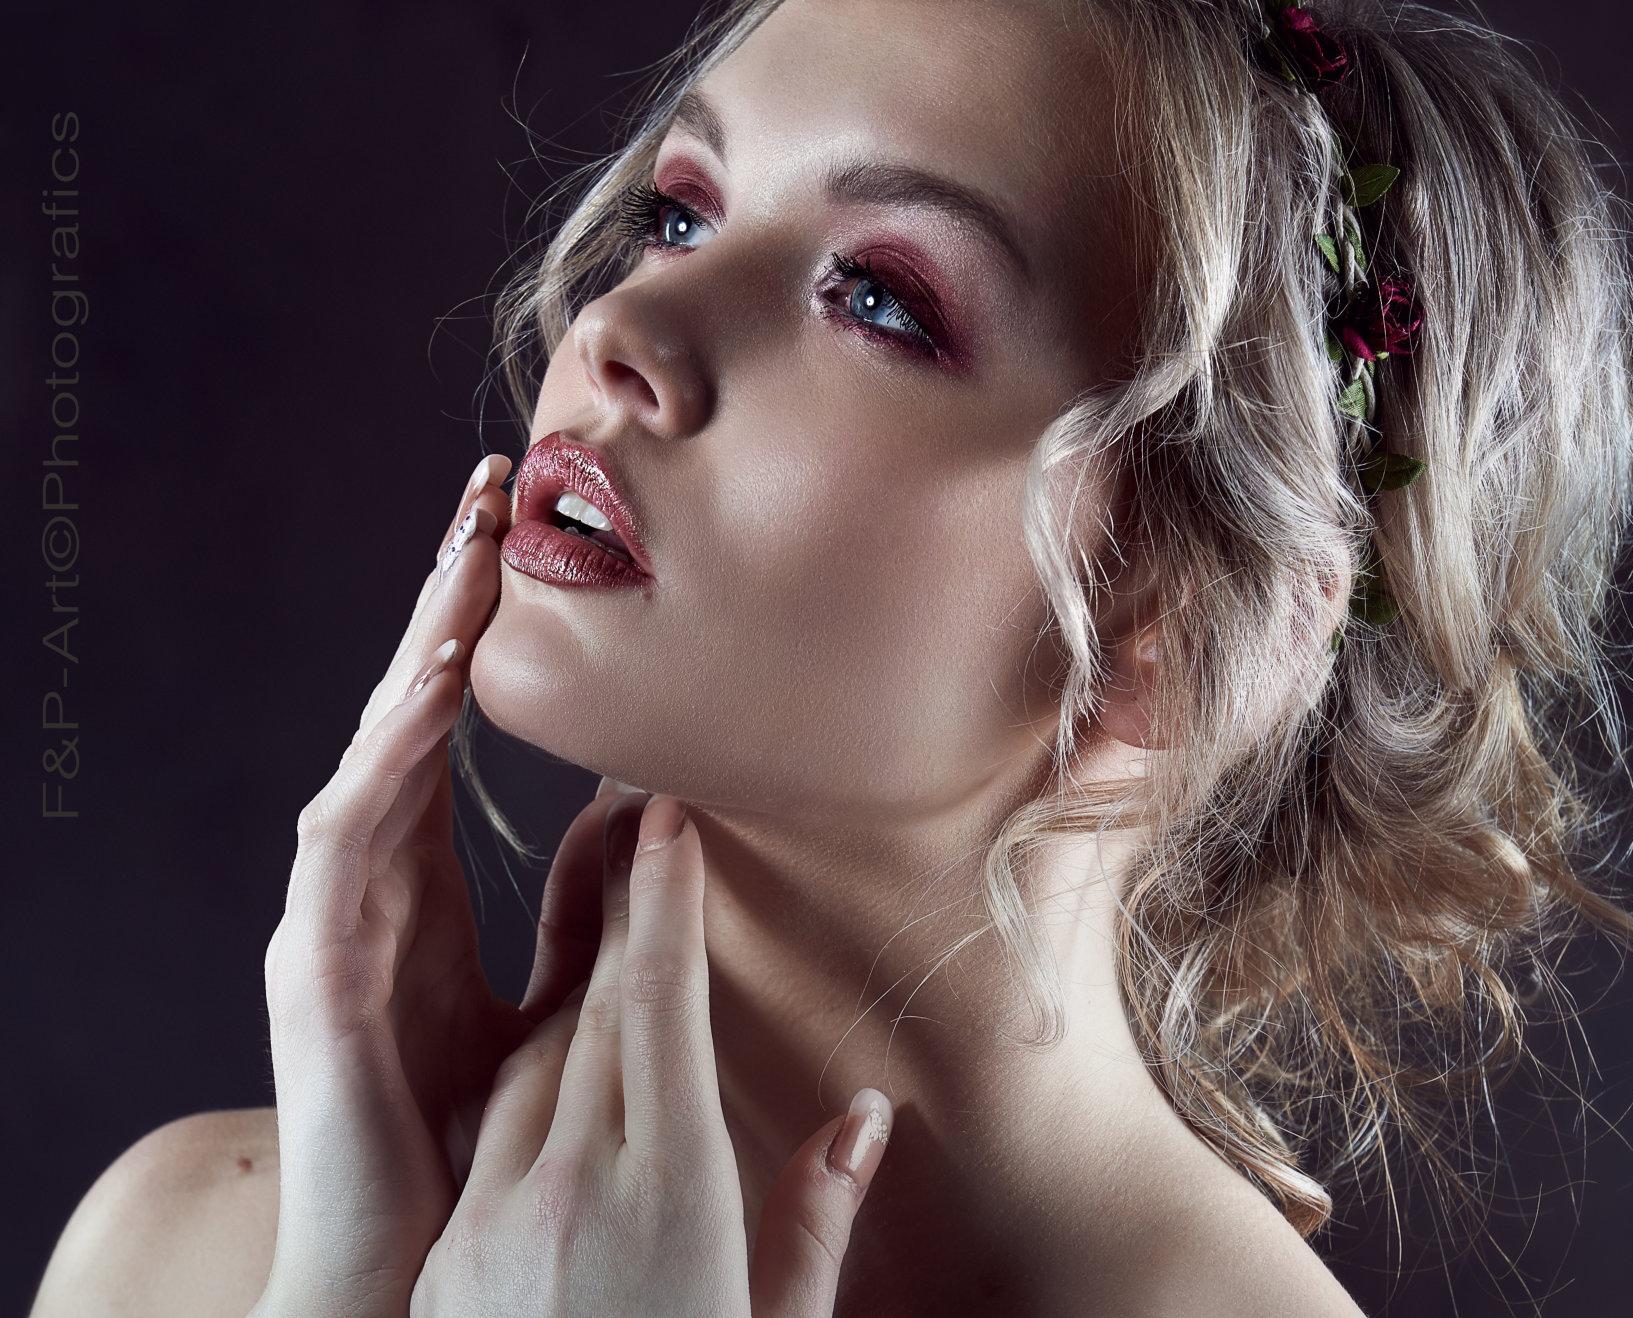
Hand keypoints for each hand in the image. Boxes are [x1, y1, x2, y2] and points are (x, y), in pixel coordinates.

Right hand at [251, 457, 639, 1317]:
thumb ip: (579, 913)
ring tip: (467, 555)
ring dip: (418, 651)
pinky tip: (425, 693)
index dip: (479, 628)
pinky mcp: (315, 966)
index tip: (525, 534)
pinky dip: (384, 760)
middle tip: (494, 488)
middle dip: (447, 599)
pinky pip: (347, 840)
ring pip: (373, 751)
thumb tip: (629, 818)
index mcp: (418, 884)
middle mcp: (368, 884)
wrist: (412, 1265)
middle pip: (406, 712)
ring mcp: (333, 918)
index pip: (448, 728)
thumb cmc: (472, 1142)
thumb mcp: (550, 1002)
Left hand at [411, 791, 894, 1317]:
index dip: (661, 901)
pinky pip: (487, 1141)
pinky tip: (560, 1081)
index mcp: (672, 1194)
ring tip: (615, 950)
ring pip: (530, 1067)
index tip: (663, 815)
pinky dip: (528, 1091)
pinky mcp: (446, 1268)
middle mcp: (572, 1192)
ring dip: (578, 1005)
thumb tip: (864, 1112)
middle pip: (593, 1015)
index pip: (659, 1007)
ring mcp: (493, 1229)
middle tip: (637, 830)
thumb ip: (816, 1217)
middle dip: (622, 921)